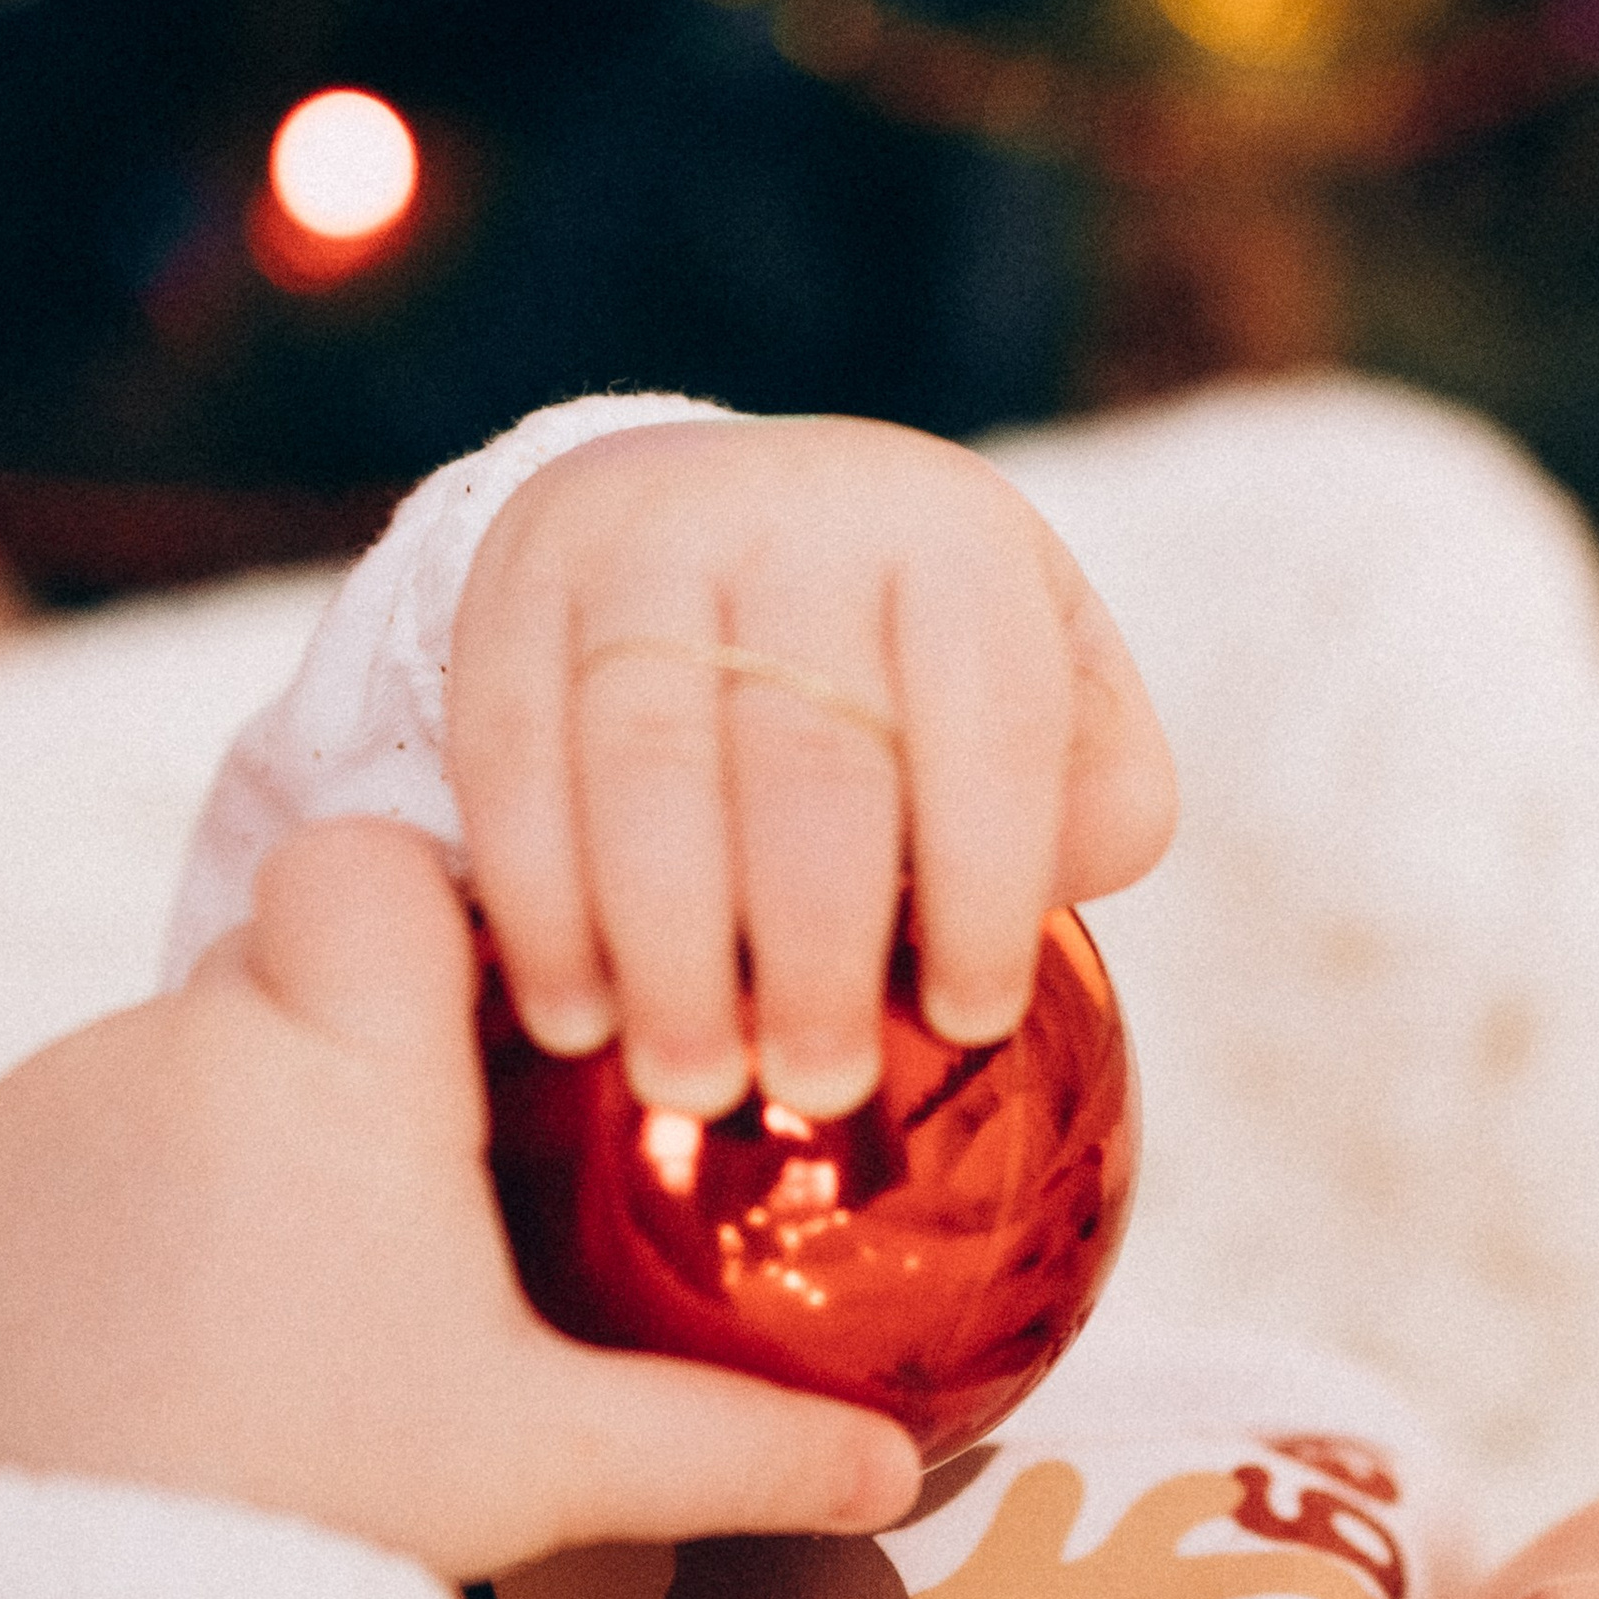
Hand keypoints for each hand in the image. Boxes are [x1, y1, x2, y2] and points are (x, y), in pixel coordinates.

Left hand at [0, 816, 921, 1569]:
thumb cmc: (331, 1509)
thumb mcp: (558, 1464)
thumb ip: (740, 1442)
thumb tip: (900, 1465)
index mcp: (341, 1067)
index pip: (377, 863)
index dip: (441, 911)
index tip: (504, 1021)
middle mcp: (182, 1047)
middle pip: (290, 963)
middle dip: (361, 1047)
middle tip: (434, 1189)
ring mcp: (54, 1110)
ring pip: (184, 1055)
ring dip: (246, 1132)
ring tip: (305, 1289)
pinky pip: (80, 1138)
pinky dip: (140, 1199)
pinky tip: (192, 1326)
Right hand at [446, 415, 1176, 1119]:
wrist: (727, 512)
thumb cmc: (922, 667)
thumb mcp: (1055, 696)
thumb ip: (1087, 804)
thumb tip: (1015, 914)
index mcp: (957, 537)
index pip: (990, 729)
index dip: (985, 891)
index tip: (969, 1022)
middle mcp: (800, 508)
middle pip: (810, 758)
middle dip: (815, 950)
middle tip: (818, 1090)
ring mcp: (644, 530)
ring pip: (647, 757)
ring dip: (667, 948)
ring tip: (691, 1085)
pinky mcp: (519, 577)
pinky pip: (511, 752)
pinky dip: (540, 903)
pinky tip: (573, 1017)